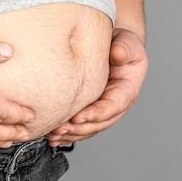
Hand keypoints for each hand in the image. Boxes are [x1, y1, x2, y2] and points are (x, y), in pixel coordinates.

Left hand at [46, 28, 147, 146]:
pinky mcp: (91, 110)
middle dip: (79, 129)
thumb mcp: (128, 44)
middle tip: (60, 129)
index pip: (112, 107)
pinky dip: (67, 133)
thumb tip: (118, 54)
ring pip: (88, 128)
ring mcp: (103, 109)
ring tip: (54, 135)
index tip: (78, 117)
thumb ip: (124, 49)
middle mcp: (115, 104)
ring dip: (71, 134)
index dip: (96, 114)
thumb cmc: (123, 45)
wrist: (116, 45)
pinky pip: (80, 125)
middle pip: (99, 123)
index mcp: (126, 91)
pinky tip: (53, 136)